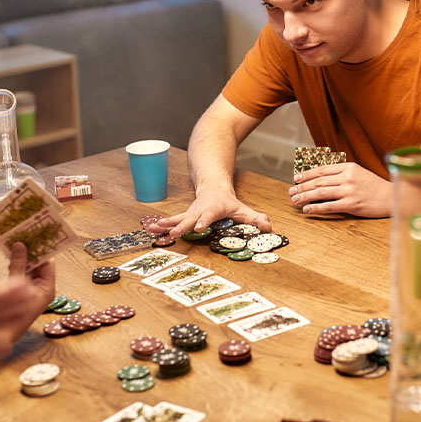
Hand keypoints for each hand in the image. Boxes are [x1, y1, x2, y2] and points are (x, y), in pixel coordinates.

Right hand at [147, 186, 270, 237]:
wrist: (213, 188)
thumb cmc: (228, 202)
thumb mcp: (243, 210)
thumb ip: (255, 219)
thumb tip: (269, 227)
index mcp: (213, 208)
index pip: (208, 215)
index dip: (203, 221)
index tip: (199, 227)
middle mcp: (198, 210)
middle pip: (189, 218)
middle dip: (181, 226)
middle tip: (173, 233)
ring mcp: (189, 213)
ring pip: (176, 218)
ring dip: (165, 224)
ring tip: (153, 229)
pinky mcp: (183, 217)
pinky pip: (172, 222)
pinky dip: (161, 226)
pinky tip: (151, 230)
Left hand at [289, 162, 391, 217]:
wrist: (391, 197)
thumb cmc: (374, 186)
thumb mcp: (359, 173)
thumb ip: (342, 173)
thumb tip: (320, 177)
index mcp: (348, 167)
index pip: (322, 169)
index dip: (307, 174)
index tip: (296, 178)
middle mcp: (347, 177)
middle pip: (318, 181)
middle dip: (302, 186)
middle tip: (291, 191)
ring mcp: (349, 191)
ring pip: (320, 193)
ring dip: (304, 196)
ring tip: (295, 200)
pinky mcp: (352, 204)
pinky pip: (329, 206)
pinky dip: (315, 208)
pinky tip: (307, 209)